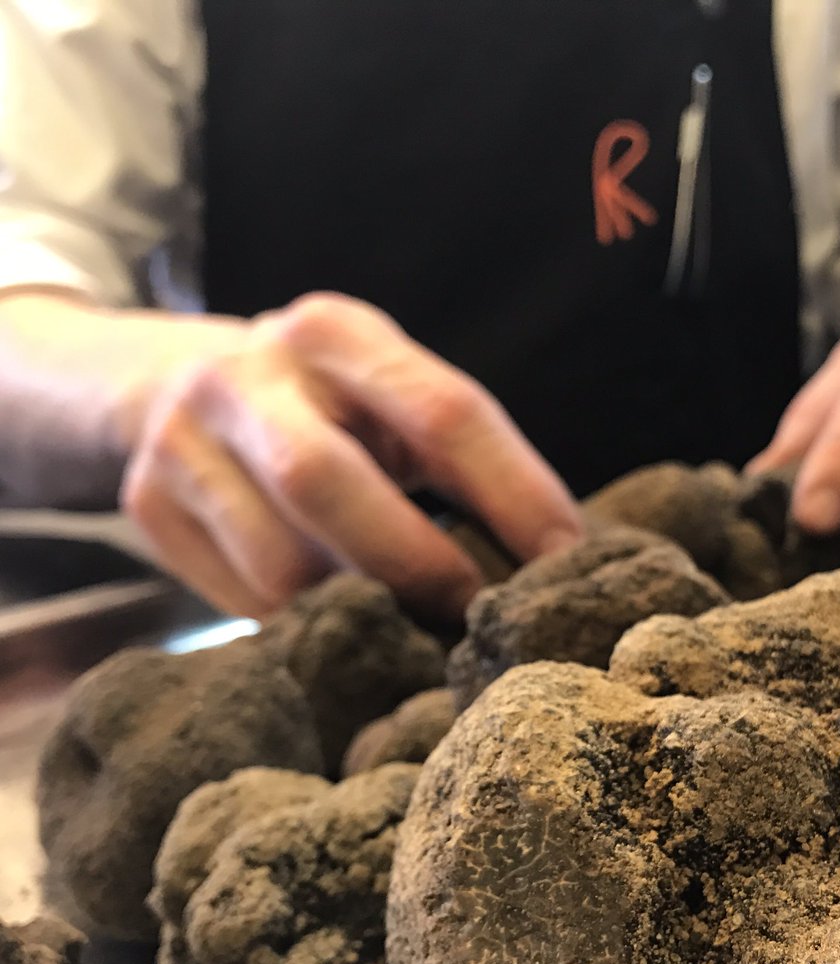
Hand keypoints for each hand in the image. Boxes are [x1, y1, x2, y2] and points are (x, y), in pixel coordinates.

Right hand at [121, 293, 583, 617]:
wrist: (170, 383)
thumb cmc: (326, 407)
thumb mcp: (388, 398)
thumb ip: (458, 458)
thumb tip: (553, 562)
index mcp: (336, 333)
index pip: (444, 412)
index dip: (516, 495)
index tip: (565, 563)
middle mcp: (250, 374)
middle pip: (329, 484)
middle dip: (418, 566)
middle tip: (474, 618)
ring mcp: (183, 439)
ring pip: (281, 565)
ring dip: (359, 612)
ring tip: (409, 626)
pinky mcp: (147, 505)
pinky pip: (241, 601)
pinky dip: (305, 627)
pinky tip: (337, 623)